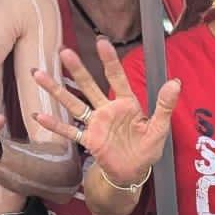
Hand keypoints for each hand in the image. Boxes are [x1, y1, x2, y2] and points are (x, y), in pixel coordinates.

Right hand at [32, 36, 179, 187]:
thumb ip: (165, 105)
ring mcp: (96, 124)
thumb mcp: (160, 128)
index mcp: (127, 104)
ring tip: (38, 74)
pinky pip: (70, 131)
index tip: (101, 42)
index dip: (109, 61)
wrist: (134, 172)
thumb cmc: (147, 148)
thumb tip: (176, 82)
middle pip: (90, 86)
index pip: (117, 78)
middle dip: (77, 70)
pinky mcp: (89, 140)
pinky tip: (38, 115)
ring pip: (74, 104)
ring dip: (57, 90)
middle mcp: (108, 110)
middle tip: (64, 52)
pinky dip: (55, 125)